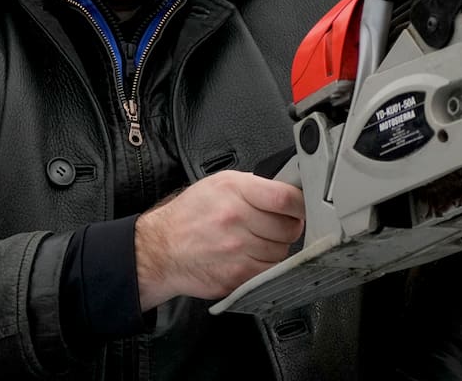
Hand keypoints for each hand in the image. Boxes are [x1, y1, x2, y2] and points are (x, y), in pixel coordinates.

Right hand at [134, 171, 304, 307]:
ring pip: (282, 251)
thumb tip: (288, 191)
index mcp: (235, 191)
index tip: (301, 207)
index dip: (300, 204)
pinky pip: (268, 271)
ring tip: (258, 240)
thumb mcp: (219, 184)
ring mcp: (237, 250)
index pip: (285, 198)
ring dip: (276, 247)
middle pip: (289, 227)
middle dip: (288, 226)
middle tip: (276, 225)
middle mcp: (236, 219)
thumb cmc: (190, 215)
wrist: (161, 249)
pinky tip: (251, 256)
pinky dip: (266, 265)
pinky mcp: (236, 276)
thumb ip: (255, 186)